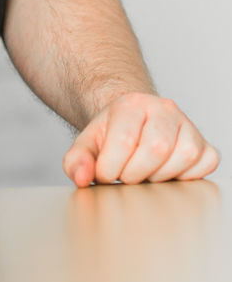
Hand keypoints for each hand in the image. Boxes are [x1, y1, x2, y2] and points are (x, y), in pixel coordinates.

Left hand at [63, 92, 219, 185]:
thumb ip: (76, 160)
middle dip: (135, 173)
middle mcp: (163, 108)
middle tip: (125, 176)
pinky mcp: (205, 145)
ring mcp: (187, 125)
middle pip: (156, 148)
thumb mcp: (88, 144)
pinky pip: (204, 164)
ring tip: (144, 174)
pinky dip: (186, 177)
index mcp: (131, 104)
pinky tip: (166, 173)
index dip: (111, 167)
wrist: (134, 125)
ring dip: (160, 176)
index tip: (104, 174)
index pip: (124, 140)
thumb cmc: (112, 136)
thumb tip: (81, 177)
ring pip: (183, 156)